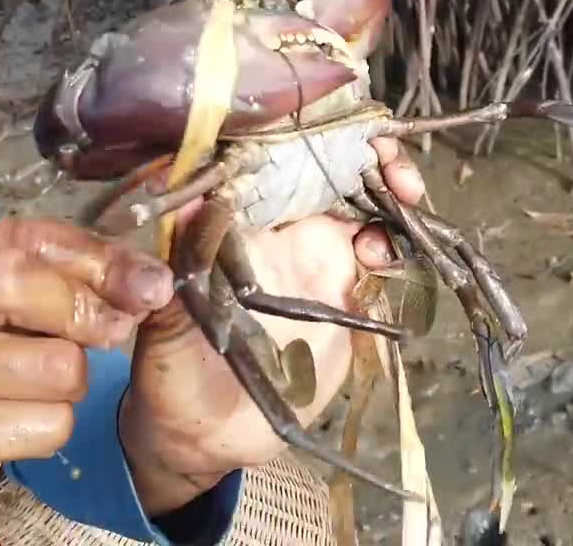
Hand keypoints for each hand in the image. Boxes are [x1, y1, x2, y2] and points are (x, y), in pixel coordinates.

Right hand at [0, 219, 174, 545]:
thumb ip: (65, 276)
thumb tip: (151, 278)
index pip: (30, 237)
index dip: (101, 259)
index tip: (148, 281)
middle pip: (24, 283)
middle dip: (87, 311)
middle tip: (114, 332)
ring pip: (53, 364)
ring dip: (70, 382)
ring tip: (31, 390)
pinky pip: (46, 423)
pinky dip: (51, 427)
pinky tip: (13, 426)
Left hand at [119, 137, 425, 513]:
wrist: (208, 437)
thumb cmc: (173, 374)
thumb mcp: (165, 324)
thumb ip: (179, 270)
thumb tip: (186, 203)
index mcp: (237, 223)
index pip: (278, 156)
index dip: (315, 136)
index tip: (343, 138)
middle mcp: (279, 231)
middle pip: (333, 170)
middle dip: (370, 156)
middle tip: (397, 174)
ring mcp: (315, 260)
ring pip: (364, 206)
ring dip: (391, 195)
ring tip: (407, 203)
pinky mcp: (344, 298)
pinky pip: (380, 258)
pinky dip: (399, 247)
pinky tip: (396, 258)